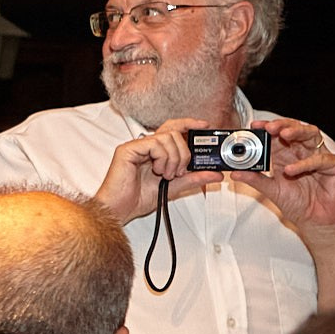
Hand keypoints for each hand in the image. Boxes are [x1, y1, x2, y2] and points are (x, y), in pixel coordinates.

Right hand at [93, 119, 220, 222]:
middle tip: (181, 170)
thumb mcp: (174, 187)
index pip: (173, 129)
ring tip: (167, 174)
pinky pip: (154, 144)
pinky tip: (157, 170)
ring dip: (174, 158)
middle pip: (173, 132)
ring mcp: (136, 147)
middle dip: (184, 152)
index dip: (189, 124)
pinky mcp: (128, 150)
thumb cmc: (137, 199)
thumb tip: (214, 174)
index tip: (204, 126)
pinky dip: (162, 158)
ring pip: (167, 137)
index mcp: (154, 152)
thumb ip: (193, 178)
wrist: (119, 209)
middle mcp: (145, 147)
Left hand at [230, 118, 334, 238]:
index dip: (267, 128)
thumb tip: (235, 172)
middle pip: (295, 130)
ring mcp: (320, 157)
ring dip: (297, 132)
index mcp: (287, 155)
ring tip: (283, 134)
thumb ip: (255, 180)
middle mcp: (303, 153)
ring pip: (311, 135)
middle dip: (281, 125)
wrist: (316, 222)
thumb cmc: (298, 204)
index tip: (254, 126)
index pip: (277, 135)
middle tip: (268, 127)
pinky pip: (322, 159)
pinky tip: (292, 169)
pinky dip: (307, 162)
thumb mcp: (272, 191)